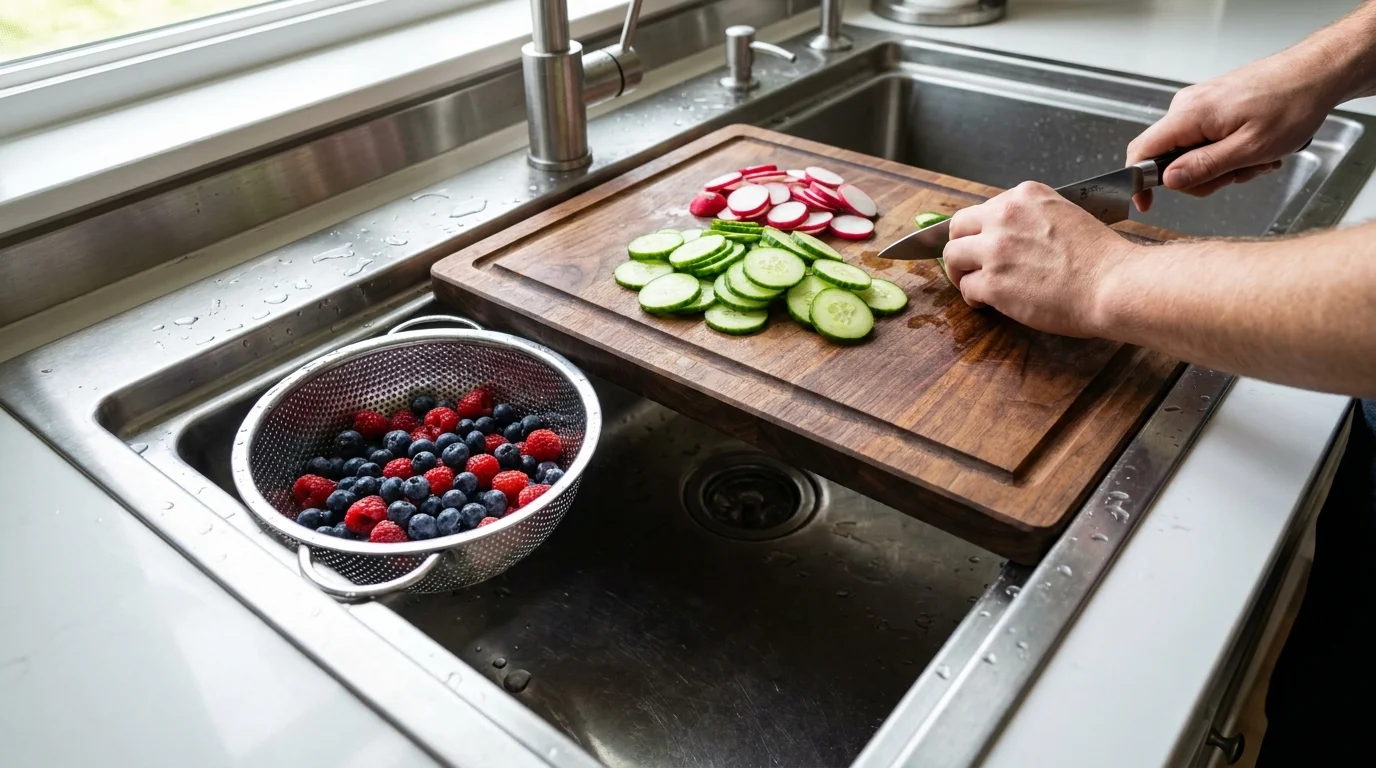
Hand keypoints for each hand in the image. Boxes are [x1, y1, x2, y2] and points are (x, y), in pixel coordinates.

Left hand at [943, 182, 1139, 337]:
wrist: (1113, 284)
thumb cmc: (1099, 257)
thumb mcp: (1065, 214)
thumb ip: (1032, 218)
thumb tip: (1012, 234)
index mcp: (1024, 197)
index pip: (983, 209)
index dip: (980, 230)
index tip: (983, 244)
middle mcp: (1004, 216)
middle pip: (957, 228)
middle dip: (960, 247)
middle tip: (968, 264)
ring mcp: (995, 250)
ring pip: (952, 257)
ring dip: (961, 273)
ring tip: (974, 285)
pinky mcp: (992, 283)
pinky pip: (966, 288)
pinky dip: (973, 298)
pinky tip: (987, 303)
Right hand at [1126, 50, 1332, 211]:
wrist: (1315, 74)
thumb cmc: (1291, 105)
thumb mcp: (1249, 148)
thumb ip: (1204, 166)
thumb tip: (1168, 181)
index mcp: (1190, 114)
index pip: (1142, 151)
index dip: (1139, 182)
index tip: (1146, 204)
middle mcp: (1187, 106)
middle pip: (1169, 158)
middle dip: (1202, 176)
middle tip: (1237, 175)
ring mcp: (1199, 105)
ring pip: (1191, 152)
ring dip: (1222, 166)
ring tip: (1255, 159)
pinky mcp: (1212, 106)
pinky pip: (1206, 140)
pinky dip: (1227, 152)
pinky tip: (1254, 149)